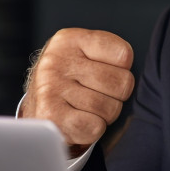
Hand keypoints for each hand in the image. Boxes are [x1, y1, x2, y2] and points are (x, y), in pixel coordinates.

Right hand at [20, 28, 133, 157]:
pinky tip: (78, 122)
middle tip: (96, 96)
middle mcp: (57, 60)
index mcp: (70, 40)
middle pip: (122, 83)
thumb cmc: (69, 81)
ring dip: (104, 115)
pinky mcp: (50, 115)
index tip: (105, 74)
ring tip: (85, 109)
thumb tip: (133, 80)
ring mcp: (51, 87)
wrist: (36, 110)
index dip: (122, 70)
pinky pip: (95, 128)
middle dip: (116, 96)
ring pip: (110, 108)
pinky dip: (93, 130)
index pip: (124, 55)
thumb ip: (110, 55)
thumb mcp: (85, 55)